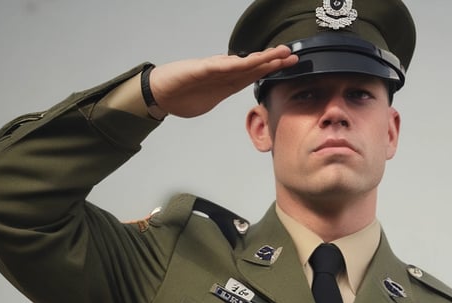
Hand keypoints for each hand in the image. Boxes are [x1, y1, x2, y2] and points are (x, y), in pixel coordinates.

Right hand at [148, 46, 297, 117]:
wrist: (159, 93)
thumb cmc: (182, 95)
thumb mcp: (211, 99)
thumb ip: (224, 92)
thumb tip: (236, 89)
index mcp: (227, 81)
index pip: (254, 73)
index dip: (272, 68)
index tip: (289, 65)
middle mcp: (223, 72)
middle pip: (253, 65)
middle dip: (273, 60)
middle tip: (292, 55)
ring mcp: (212, 70)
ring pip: (240, 63)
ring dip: (260, 59)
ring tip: (277, 54)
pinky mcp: (198, 70)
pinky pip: (218, 67)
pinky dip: (233, 65)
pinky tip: (247, 62)